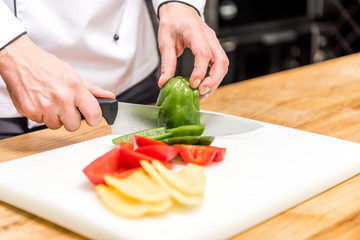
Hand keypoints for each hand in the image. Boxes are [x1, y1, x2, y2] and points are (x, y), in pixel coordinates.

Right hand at [0, 35, 114, 130]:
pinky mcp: (31, 112)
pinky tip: (41, 103)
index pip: (93, 114)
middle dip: (72, 119)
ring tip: (52, 103)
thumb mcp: (74, 75)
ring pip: (57, 126)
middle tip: (67, 108)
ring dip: (56, 118)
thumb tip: (109, 97)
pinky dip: (42, 116)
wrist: (20, 61)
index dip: (95, 118)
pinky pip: (42, 123)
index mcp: (75, 87)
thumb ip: (93, 90)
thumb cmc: (47, 67)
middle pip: (74, 126)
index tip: (92, 117)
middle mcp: (61, 98)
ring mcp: (45, 106)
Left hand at [157, 2, 228, 100]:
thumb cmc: (173, 23)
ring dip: (215, 81)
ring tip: (202, 93)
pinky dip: (214, 78)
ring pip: (223, 65)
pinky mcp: (214, 48)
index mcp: (194, 32)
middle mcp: (209, 37)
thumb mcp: (165, 42)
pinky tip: (204, 87)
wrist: (179, 11)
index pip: (203, 53)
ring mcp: (214, 42)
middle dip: (214, 80)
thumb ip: (167, 63)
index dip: (200, 71)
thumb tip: (164, 82)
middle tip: (201, 92)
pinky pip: (220, 65)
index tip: (193, 83)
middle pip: (221, 61)